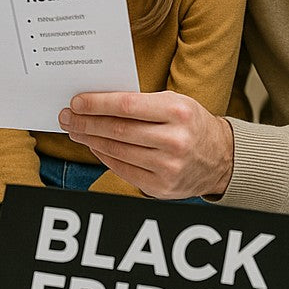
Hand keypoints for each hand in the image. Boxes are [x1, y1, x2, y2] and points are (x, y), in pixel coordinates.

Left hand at [58, 90, 233, 198]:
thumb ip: (140, 101)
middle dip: (86, 122)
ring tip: (75, 130)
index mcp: (178, 112)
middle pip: (117, 130)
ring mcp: (169, 167)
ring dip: (90, 139)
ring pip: (117, 151)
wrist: (221, 158)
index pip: (126, 106)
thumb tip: (96, 101)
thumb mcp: (174, 103)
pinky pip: (123, 169)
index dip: (97, 104)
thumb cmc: (190, 122)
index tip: (76, 102)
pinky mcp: (162, 187)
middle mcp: (175, 141)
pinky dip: (104, 156)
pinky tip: (94, 146)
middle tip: (67, 117)